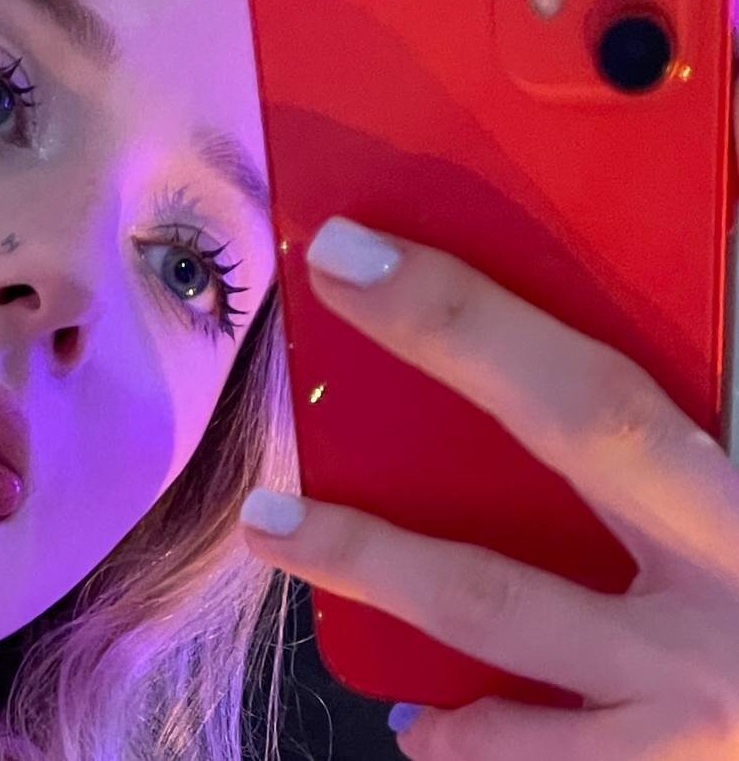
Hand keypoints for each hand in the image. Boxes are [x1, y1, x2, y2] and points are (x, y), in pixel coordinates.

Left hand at [239, 214, 738, 759]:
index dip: (455, 327)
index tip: (347, 263)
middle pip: (503, 588)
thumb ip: (720, 358)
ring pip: (511, 669)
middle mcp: (723, 619)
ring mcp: (701, 721)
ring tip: (287, 555)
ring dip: (388, 611)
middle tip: (261, 506)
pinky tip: (424, 727)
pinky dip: (480, 746)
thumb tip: (683, 243)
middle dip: (371, 542)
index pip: (582, 402)